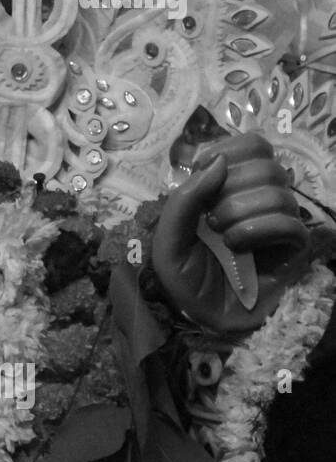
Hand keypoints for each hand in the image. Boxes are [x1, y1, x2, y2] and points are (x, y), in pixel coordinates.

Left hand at [152, 131, 309, 335]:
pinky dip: (259, 231)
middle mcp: (259, 199)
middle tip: (211, 218)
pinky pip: (291, 224)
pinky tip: (239, 247)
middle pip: (267, 165)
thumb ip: (186, 198)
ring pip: (278, 193)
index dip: (231, 149)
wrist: (198, 317)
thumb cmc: (182, 277)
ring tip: (223, 237)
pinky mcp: (294, 249)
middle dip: (231, 189)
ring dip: (241, 214)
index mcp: (231, 187)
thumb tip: (220, 161)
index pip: (253, 144)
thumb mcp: (168, 236)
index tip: (206, 171)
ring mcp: (279, 223)